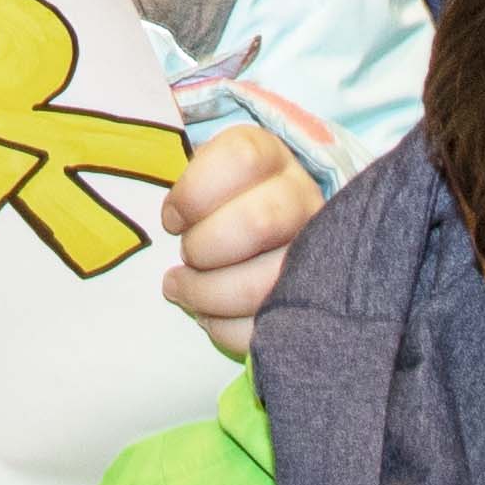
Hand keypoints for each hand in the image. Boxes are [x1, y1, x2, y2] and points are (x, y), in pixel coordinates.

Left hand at [159, 122, 324, 356]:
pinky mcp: (311, 299)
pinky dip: (228, 328)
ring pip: (267, 280)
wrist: (270, 229)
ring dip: (210, 294)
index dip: (195, 192)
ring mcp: (315, 250)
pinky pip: (271, 325)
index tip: (170, 218)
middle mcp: (301, 198)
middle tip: (182, 257)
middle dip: (203, 248)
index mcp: (270, 157)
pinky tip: (207, 317)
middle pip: (258, 223)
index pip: (243, 159)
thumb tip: (168, 194)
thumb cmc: (220, 199)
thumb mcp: (205, 169)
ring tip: (182, 290)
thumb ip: (188, 177)